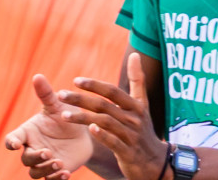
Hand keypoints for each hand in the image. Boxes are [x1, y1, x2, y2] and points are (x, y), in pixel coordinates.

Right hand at [3, 74, 92, 179]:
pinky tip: (66, 173)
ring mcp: (44, 162)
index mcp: (28, 132)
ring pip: (35, 172)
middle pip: (25, 159)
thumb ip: (46, 94)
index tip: (16, 144)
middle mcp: (32, 148)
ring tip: (59, 162)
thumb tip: (38, 76)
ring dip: (45, 169)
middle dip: (36, 157)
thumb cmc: (65, 117)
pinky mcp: (55, 172)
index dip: (12, 143)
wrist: (84, 134)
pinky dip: (56, 178)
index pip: (12, 139)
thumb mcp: (57, 106)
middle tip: (49, 152)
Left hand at [57, 54, 168, 179]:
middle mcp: (134, 119)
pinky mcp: (129, 153)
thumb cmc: (144, 129)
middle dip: (80, 99)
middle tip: (61, 95)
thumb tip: (135, 54)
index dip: (94, 85)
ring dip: (83, 117)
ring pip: (104, 122)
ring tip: (63, 114)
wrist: (156, 163)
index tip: (75, 80)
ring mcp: (132, 136)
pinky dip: (102, 135)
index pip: (112, 91)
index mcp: (136, 107)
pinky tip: (89, 129)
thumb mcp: (142, 105)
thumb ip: (137, 81)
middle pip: (104, 105)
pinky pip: (114, 142)